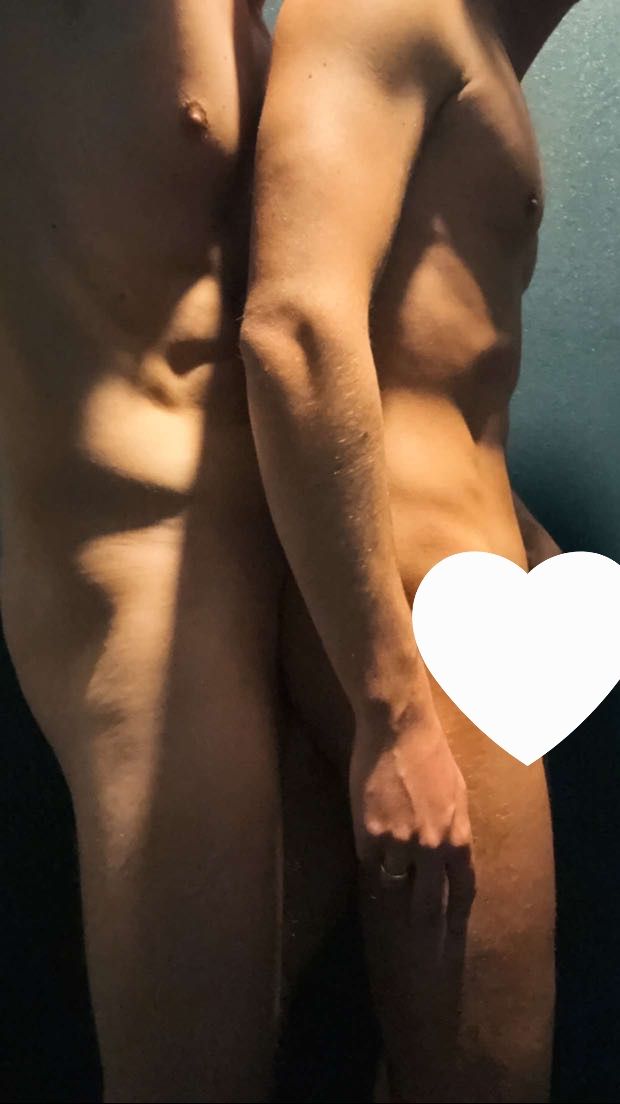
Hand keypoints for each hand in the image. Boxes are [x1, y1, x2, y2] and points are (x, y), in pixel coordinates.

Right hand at [350, 708, 475, 932]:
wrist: (398, 730)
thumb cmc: (432, 755)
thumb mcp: (457, 795)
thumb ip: (454, 831)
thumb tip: (449, 858)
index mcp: (459, 838)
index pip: (463, 891)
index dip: (457, 918)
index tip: (454, 939)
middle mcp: (432, 848)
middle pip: (429, 903)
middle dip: (426, 929)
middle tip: (424, 954)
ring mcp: (400, 843)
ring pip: (394, 883)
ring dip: (393, 885)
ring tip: (388, 892)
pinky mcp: (370, 833)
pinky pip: (369, 859)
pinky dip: (370, 857)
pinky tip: (369, 844)